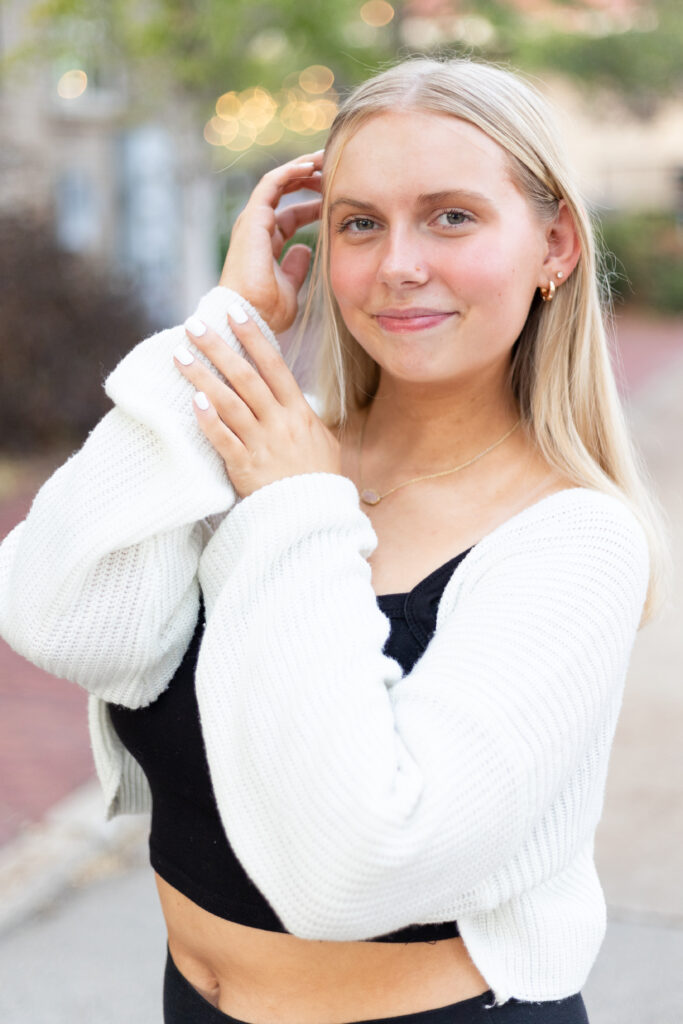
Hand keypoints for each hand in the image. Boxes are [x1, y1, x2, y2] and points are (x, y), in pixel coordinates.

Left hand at [173, 308, 340, 499]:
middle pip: (246, 377)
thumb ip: (302, 415)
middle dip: (219, 348)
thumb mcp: (322, 440)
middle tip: (194, 325)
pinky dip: (208, 420)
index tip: (234, 312)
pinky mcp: (245, 467)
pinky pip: (223, 439)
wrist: (315, 517)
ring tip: (180, 356)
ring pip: (229, 403)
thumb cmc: (319, 479)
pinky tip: (193, 401)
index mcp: (299, 412)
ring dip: (203, 377)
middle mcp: (280, 423)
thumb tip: (290, 394)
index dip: (253, 336)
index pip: (274, 365)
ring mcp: (262, 444)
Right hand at [219, 151, 323, 333]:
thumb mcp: (290, 287)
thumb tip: (306, 250)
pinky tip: (310, 166)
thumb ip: (296, 267)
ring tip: (324, 157)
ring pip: (278, 182)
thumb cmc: (267, 311)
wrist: (250, 317)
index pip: (290, 215)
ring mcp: (252, 222)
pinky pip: (271, 184)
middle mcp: (256, 229)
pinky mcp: (252, 218)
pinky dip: (290, 172)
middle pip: (284, 194)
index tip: (335, 199)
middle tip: (334, 168)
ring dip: (301, 168)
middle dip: (308, 180)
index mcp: (265, 245)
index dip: (313, 205)